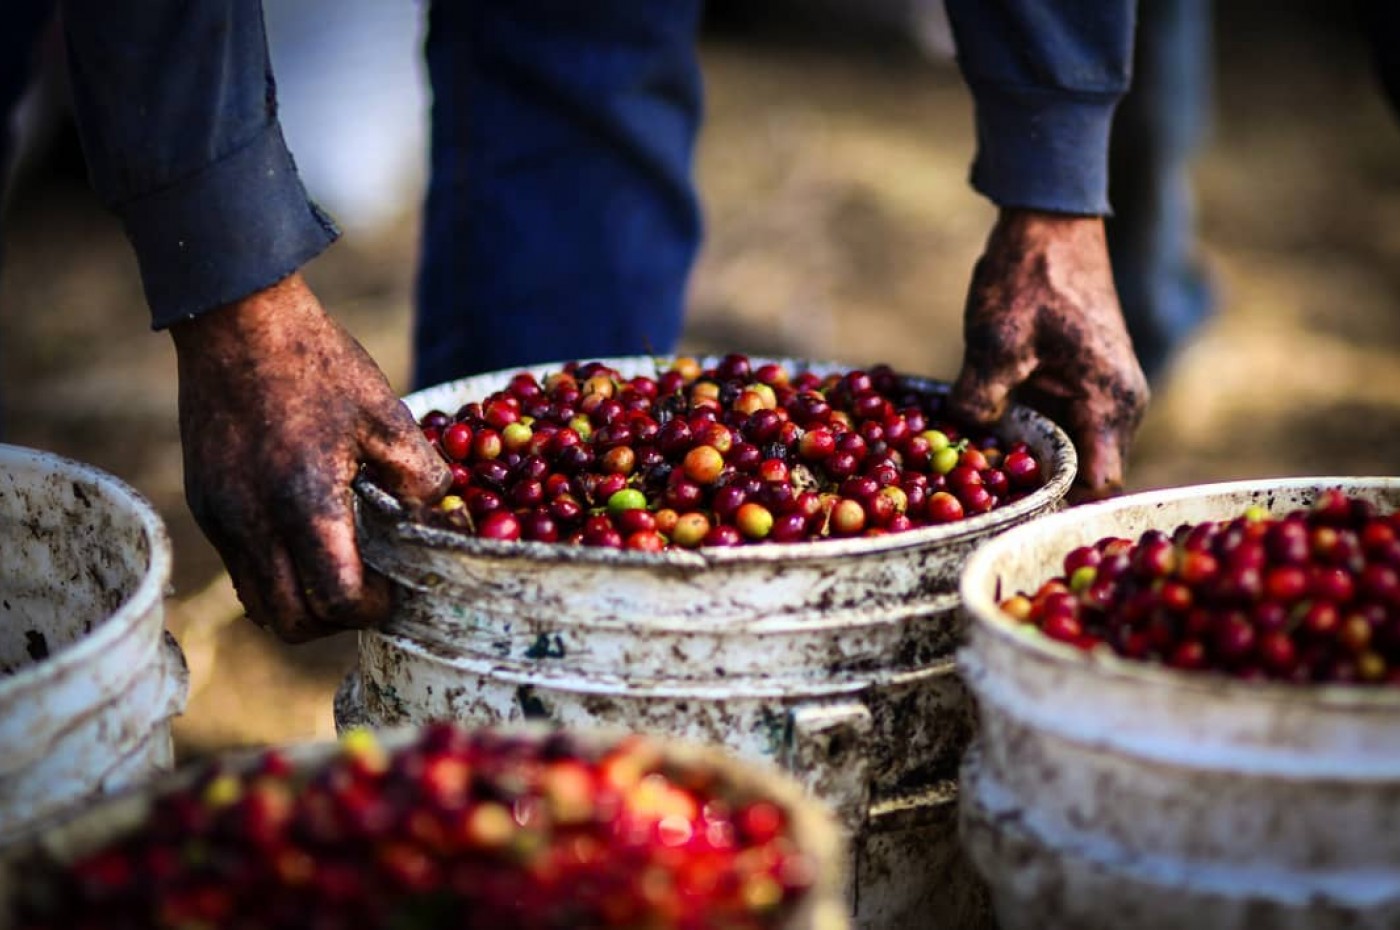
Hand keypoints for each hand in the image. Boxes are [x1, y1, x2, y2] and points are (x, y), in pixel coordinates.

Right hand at [170, 273, 450, 640]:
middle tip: (371, 588)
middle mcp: (253, 522)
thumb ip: (422, 480)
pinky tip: (307, 538)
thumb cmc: (319, 365)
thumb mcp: (387, 417)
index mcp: (304, 502)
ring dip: (303, 603)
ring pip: (260, 605)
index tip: (397, 588)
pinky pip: (241, 570)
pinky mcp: (205, 506)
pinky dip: (277, 575)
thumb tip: (450, 524)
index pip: (337, 600)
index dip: (376, 608)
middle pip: (292, 622)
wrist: (237, 321)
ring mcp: (221, 518)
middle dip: (339, 619)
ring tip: (340, 566)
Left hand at [949, 209, 1149, 500]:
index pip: (1098, 484)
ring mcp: (1104, 394)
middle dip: (1035, 484)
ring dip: (1029, 457)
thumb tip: (964, 439)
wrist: (1050, 220)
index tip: (1009, 509)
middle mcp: (1119, 405)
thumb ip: (980, 400)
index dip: (1057, 504)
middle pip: (1084, 473)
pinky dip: (1027, 432)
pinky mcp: (1084, 382)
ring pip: (1069, 449)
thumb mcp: (995, 340)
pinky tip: (987, 432)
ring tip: (978, 466)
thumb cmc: (1030, 276)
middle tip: (981, 495)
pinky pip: (1060, 424)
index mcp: (1110, 401)